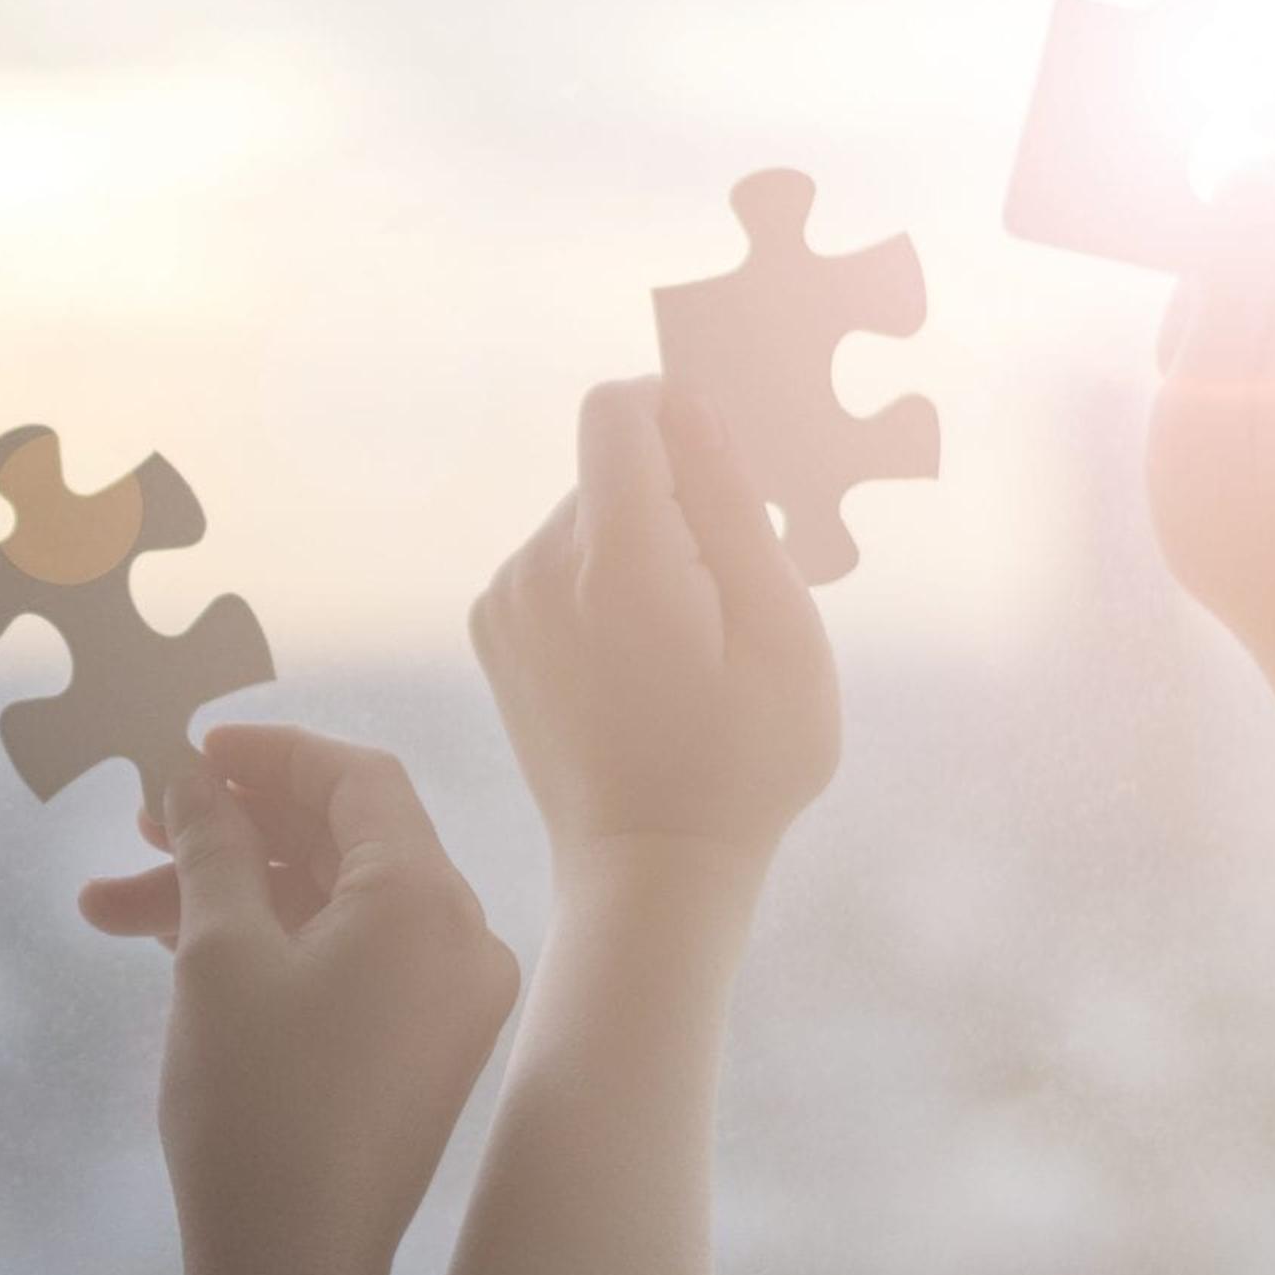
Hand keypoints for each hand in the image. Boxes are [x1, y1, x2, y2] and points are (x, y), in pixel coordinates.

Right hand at [92, 726, 517, 1274]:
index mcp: (427, 900)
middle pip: (340, 839)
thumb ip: (213, 844)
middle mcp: (459, 939)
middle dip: (230, 827)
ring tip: (109, 906)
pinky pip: (344, 959)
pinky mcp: (419, 1046)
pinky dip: (265, 944)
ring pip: (326, 904)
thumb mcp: (218, 952)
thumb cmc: (256, 1104)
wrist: (293, 1263)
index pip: (358, 778)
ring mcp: (446, 998)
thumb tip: (195, 776)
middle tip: (140, 821)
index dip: (268, 753)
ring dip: (224, 893)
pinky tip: (167, 949)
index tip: (188, 749)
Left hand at [471, 377, 835, 892]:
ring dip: (640, 549)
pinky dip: (602, 586)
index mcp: (613, 557)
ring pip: (584, 518)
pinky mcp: (493, 631)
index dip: (678, 417)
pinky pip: (556, 566)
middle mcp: (535, 565)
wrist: (650, 866)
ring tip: (685, 642)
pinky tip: (641, 660)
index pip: (618, 411)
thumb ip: (733, 505)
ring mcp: (503, 600)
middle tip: (725, 595)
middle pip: (607, 469)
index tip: (725, 476)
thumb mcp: (781, 630)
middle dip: (672, 502)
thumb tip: (691, 407)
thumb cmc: (744, 760)